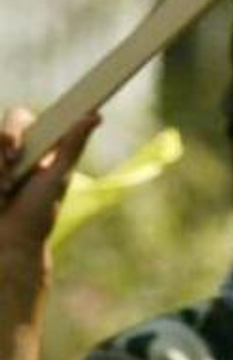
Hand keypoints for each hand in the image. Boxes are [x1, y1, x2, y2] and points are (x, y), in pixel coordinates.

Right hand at [0, 109, 97, 260]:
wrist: (11, 244)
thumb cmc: (39, 213)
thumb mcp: (58, 178)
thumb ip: (72, 146)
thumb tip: (96, 116)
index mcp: (34, 146)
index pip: (18, 117)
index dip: (12, 128)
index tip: (13, 146)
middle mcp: (11, 152)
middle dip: (0, 155)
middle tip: (10, 173)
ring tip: (5, 193)